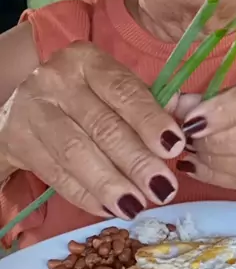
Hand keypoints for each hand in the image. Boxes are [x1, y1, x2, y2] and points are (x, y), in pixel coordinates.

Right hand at [0, 42, 184, 217]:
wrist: (26, 104)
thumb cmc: (83, 96)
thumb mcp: (110, 89)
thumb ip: (145, 106)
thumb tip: (186, 128)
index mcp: (87, 60)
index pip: (124, 91)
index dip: (150, 120)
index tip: (174, 146)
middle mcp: (56, 80)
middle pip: (102, 126)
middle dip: (136, 161)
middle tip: (162, 188)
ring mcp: (33, 109)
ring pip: (76, 152)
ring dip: (110, 184)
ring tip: (136, 205)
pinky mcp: (16, 140)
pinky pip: (55, 173)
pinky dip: (84, 195)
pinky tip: (107, 208)